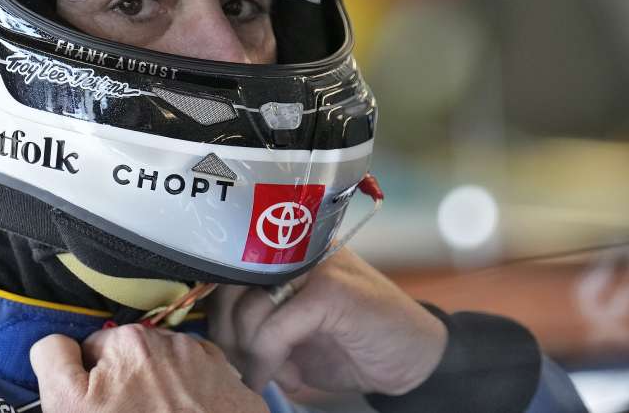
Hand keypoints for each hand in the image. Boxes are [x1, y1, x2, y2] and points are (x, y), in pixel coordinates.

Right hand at [30, 325, 270, 412]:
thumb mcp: (70, 405)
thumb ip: (54, 360)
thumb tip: (54, 342)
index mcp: (129, 342)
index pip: (92, 349)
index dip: (89, 382)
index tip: (98, 406)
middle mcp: (171, 341)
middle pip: (132, 356)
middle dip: (127, 381)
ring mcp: (206, 361)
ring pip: (168, 367)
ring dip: (161, 386)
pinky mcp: (232, 383)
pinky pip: (202, 379)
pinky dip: (193, 395)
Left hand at [209, 248, 446, 397]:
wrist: (417, 357)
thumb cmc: (354, 346)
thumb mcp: (295, 338)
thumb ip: (258, 328)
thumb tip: (212, 339)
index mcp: (288, 255)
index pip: (229, 270)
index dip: (218, 313)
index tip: (223, 349)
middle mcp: (299, 250)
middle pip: (230, 285)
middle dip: (227, 334)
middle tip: (242, 367)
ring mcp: (316, 265)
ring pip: (250, 307)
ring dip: (249, 353)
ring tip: (273, 374)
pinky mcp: (330, 289)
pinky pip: (275, 327)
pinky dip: (268, 359)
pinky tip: (280, 378)